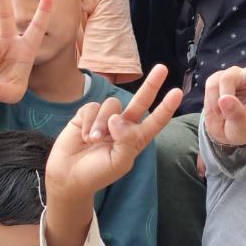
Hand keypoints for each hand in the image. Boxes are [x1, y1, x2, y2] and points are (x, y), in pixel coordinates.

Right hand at [46, 65, 182, 201]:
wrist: (68, 176)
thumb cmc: (97, 174)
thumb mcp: (118, 163)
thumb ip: (126, 141)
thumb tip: (118, 118)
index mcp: (136, 139)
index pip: (155, 121)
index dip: (166, 107)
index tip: (177, 92)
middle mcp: (123, 126)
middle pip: (140, 101)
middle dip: (151, 85)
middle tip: (162, 68)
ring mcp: (105, 119)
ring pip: (112, 105)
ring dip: (102, 124)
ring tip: (94, 141)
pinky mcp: (88, 115)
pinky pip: (93, 107)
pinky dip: (89, 122)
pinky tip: (84, 136)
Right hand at [203, 20, 245, 146]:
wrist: (223, 132)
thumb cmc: (240, 129)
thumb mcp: (243, 128)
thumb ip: (236, 114)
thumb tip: (225, 99)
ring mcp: (236, 77)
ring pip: (228, 77)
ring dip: (223, 95)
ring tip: (222, 111)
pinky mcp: (218, 79)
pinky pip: (213, 84)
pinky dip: (212, 97)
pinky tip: (216, 105)